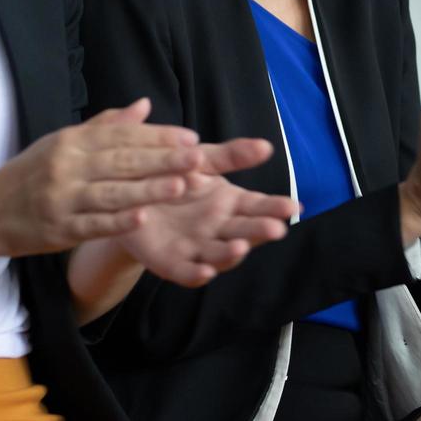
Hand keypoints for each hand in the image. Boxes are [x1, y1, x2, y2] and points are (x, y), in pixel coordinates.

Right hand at [0, 99, 204, 258]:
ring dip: (148, 189)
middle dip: (162, 159)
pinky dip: (118, 222)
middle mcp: (67, 167)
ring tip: (181, 186)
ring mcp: (62, 199)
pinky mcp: (59, 229)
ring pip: (112, 193)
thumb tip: (144, 104)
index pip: (121, 135)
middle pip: (122, 161)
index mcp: (71, 142)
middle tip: (199, 157)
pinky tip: (143, 218)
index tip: (191, 137)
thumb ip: (106, 126)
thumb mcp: (62, 143)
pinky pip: (93, 225)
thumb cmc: (30, 174)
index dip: (157, 136)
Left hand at [111, 166, 297, 286]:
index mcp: (229, 203)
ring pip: (220, 255)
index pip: (258, 206)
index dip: (276, 207)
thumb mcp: (201, 160)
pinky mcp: (171, 263)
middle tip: (276, 228)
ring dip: (231, 253)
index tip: (294, 206)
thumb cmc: (170, 176)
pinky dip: (197, 274)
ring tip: (240, 247)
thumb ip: (231, 155)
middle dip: (261, 231)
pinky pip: (187, 272)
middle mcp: (219, 229)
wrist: (125, 194)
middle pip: (245, 232)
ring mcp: (197, 248)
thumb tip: (267, 145)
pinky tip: (206, 271)